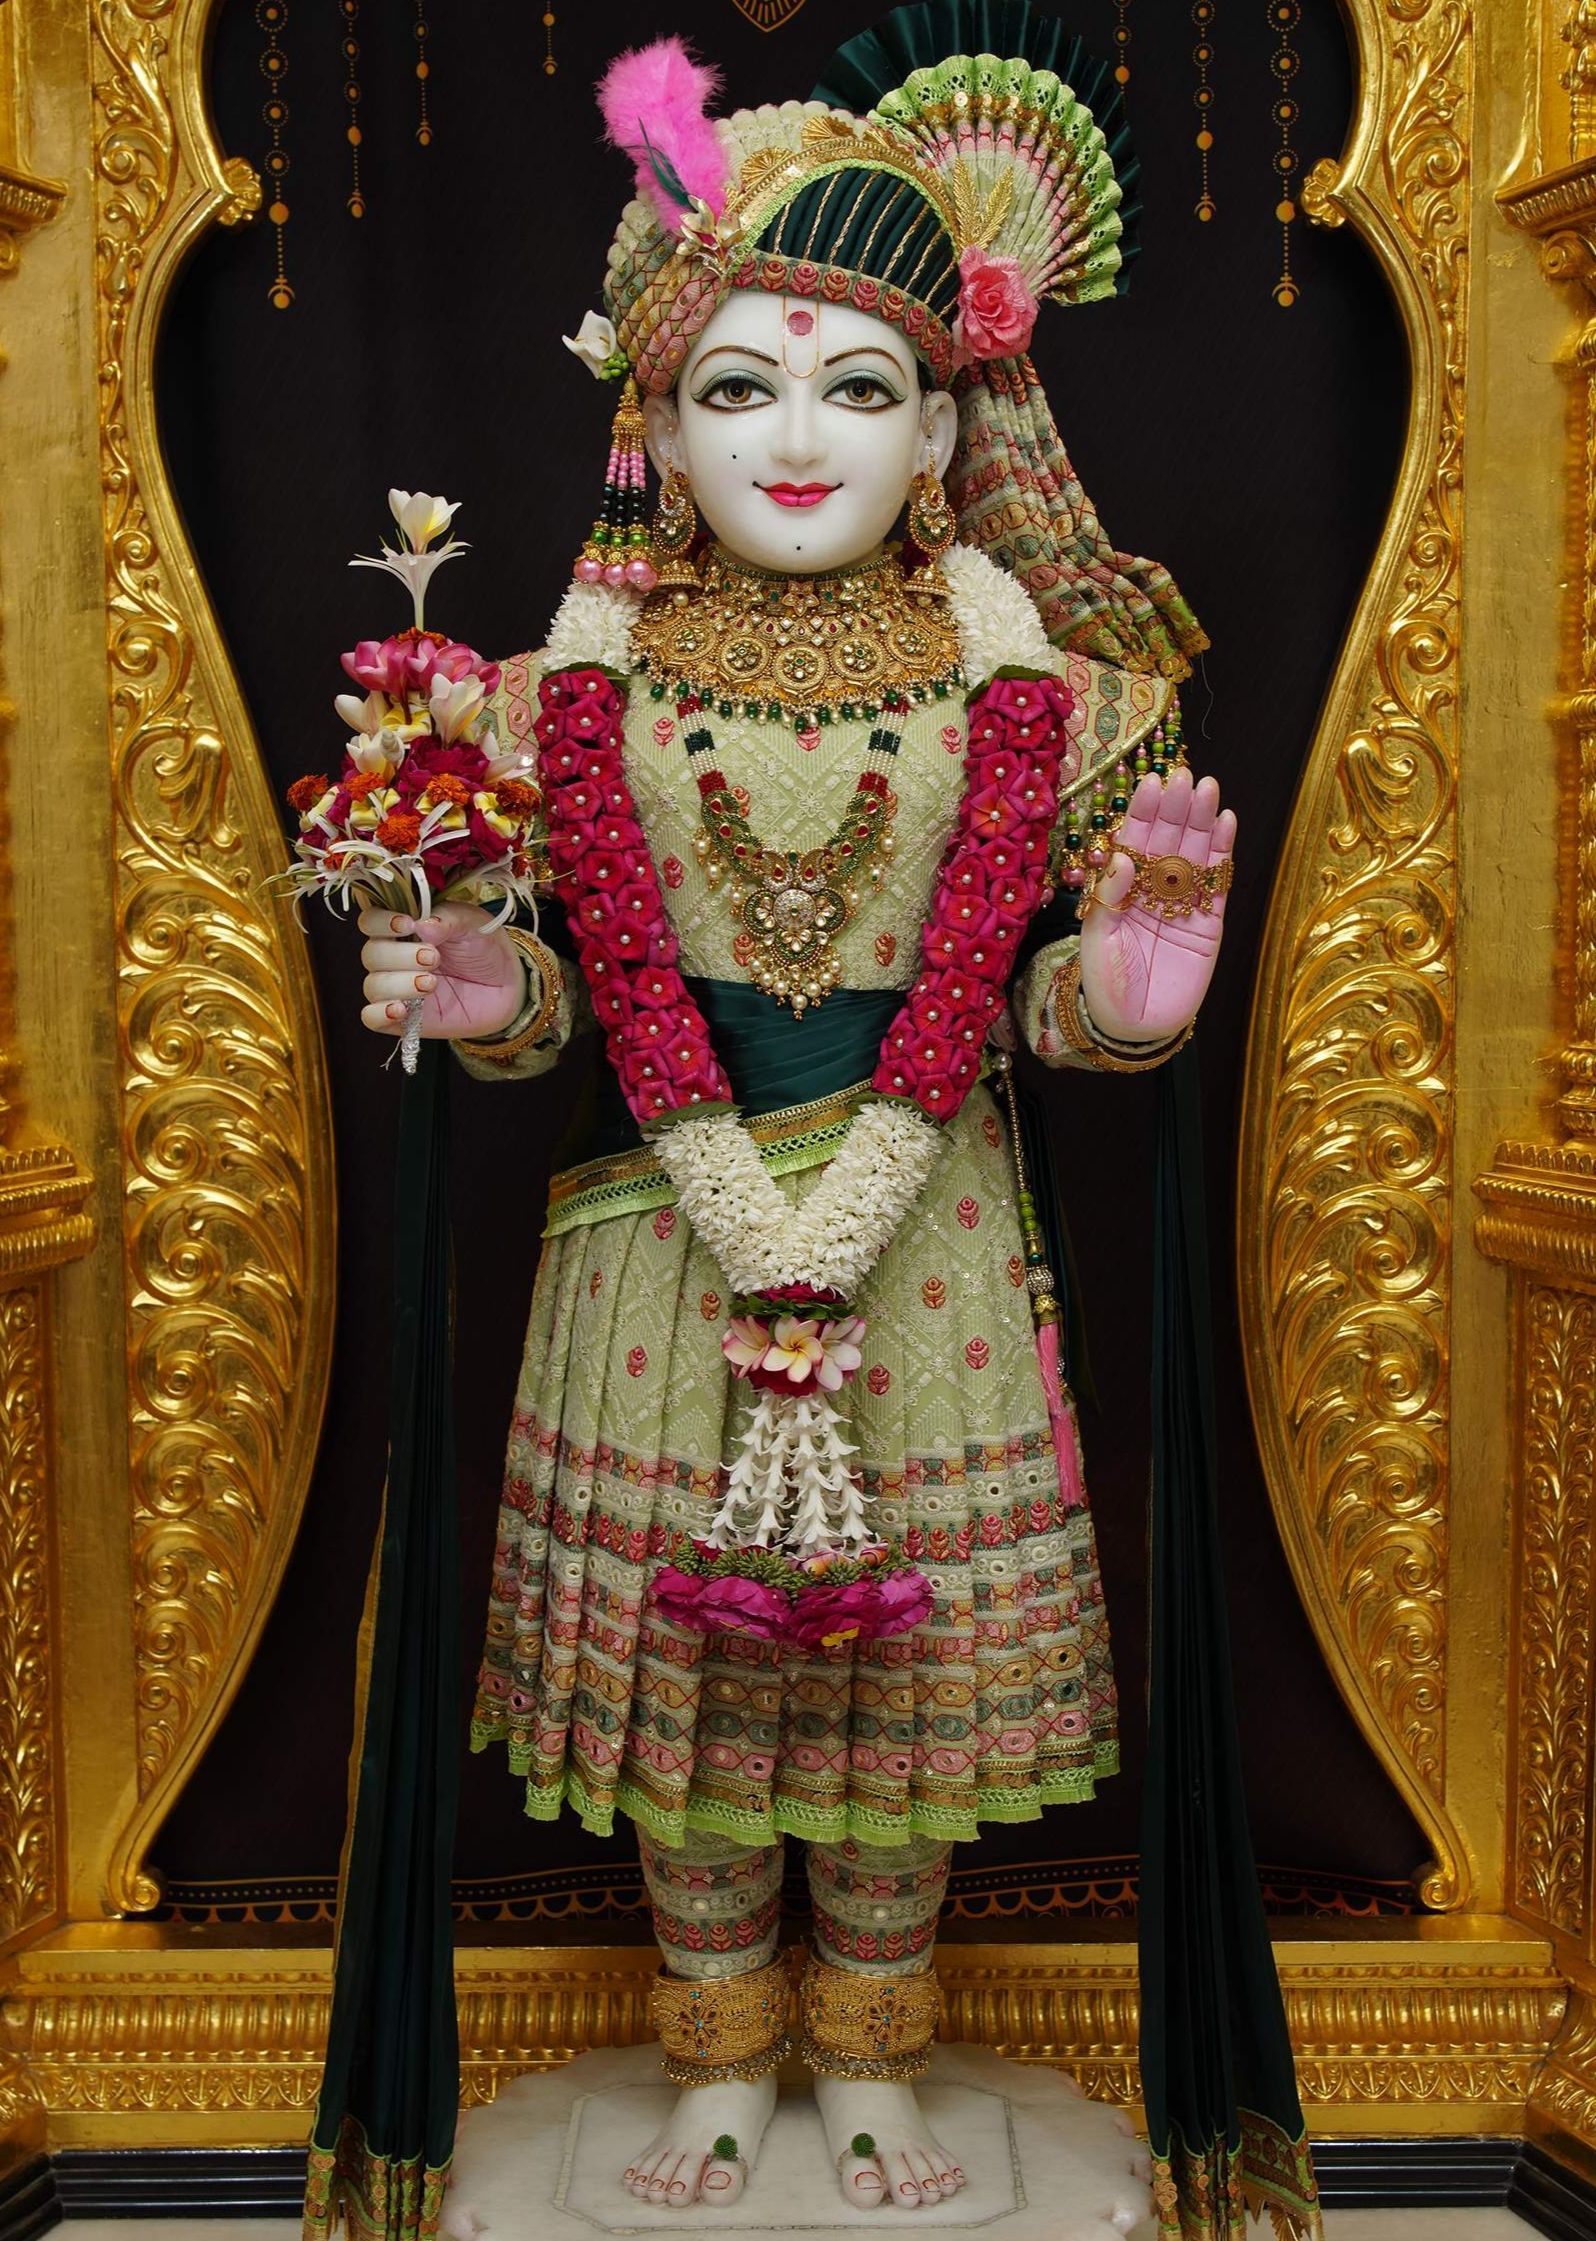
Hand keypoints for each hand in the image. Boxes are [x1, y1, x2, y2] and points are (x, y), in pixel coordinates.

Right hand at [358, 900, 523, 1041]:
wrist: (506, 987)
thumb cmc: (484, 949)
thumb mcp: (472, 923)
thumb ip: (448, 919)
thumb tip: (422, 924)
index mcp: (402, 929)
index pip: (370, 921)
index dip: (381, 922)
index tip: (407, 925)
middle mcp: (392, 957)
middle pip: (371, 954)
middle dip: (401, 955)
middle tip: (433, 958)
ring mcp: (395, 988)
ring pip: (373, 985)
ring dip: (399, 983)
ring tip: (431, 983)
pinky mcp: (401, 1018)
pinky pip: (372, 1018)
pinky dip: (380, 1013)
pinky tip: (400, 1009)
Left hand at [1077, 767, 1234, 1043]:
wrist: (1136, 1026)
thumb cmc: (1107, 984)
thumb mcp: (1097, 940)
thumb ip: (1109, 898)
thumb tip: (1122, 857)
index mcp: (1122, 887)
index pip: (1134, 840)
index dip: (1143, 812)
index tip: (1152, 783)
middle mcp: (1153, 887)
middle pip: (1168, 838)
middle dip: (1177, 807)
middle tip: (1186, 777)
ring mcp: (1183, 901)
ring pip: (1195, 852)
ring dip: (1203, 820)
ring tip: (1209, 790)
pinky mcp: (1209, 921)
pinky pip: (1216, 882)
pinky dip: (1222, 853)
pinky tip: (1226, 823)